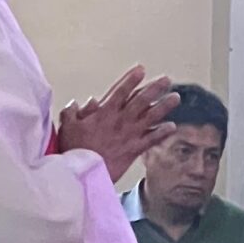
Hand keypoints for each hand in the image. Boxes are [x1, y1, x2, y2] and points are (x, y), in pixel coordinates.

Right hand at [58, 68, 179, 183]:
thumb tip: (85, 101)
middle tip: (167, 79)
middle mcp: (121, 120)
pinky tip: (172, 126)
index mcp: (104, 112)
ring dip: (164, 106)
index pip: (120, 91)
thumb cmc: (73, 149)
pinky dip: (162, 133)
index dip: (131, 79)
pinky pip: (152, 139)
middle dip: (155, 88)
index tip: (141, 69)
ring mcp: (130, 134)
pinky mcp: (134, 149)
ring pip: (151, 117)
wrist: (84, 173)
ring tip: (175, 97)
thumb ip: (73, 111)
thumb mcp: (67, 126)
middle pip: (141, 100)